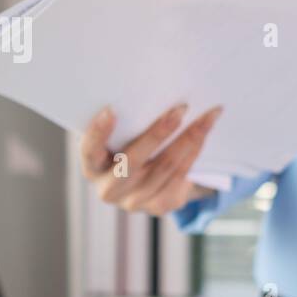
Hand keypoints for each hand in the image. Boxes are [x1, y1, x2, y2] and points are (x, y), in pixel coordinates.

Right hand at [80, 103, 222, 216]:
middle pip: (133, 162)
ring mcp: (134, 202)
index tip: (111, 110)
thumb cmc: (127, 145)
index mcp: (93, 168)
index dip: (98, 133)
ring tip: (207, 115)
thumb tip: (152, 91)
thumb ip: (125, 124)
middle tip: (181, 109)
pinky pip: (182, 176)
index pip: (89, 151)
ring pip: (166, 167)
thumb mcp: (119, 137)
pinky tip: (205, 132)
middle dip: (158, 133)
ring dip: (190, 137)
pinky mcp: (160, 205)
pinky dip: (195, 151)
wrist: (146, 180)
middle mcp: (110, 189)